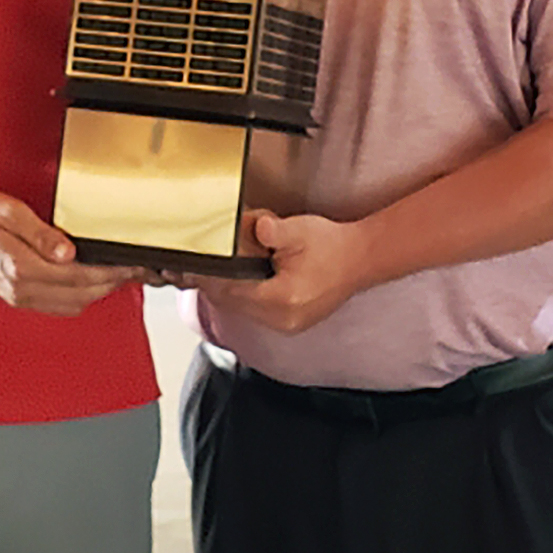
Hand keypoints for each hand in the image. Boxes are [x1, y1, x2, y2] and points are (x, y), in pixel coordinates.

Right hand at [0, 191, 139, 316]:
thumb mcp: (10, 213)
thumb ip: (42, 234)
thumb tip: (69, 252)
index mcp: (23, 268)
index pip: (80, 276)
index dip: (110, 272)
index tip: (131, 264)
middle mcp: (22, 289)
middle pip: (81, 295)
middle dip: (112, 283)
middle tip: (135, 269)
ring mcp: (20, 297)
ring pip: (72, 305)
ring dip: (98, 292)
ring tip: (119, 274)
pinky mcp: (18, 297)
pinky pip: (58, 305)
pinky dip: (81, 296)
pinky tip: (90, 282)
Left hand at [191, 210, 368, 334]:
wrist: (361, 258)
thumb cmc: (333, 245)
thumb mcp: (299, 230)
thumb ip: (272, 229)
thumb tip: (254, 227)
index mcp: (283, 299)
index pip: (231, 292)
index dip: (209, 278)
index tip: (191, 267)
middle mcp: (283, 319)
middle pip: (233, 303)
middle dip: (215, 283)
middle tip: (195, 266)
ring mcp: (287, 324)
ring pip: (242, 309)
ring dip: (229, 290)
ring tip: (217, 270)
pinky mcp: (290, 322)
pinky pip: (256, 311)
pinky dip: (245, 296)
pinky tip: (242, 279)